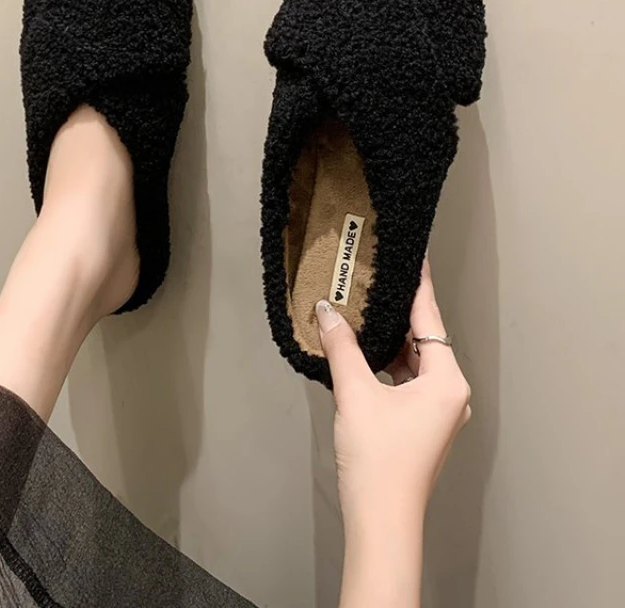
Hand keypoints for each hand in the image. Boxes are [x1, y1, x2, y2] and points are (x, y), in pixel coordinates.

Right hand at [318, 257, 470, 607]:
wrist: (381, 520)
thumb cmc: (378, 459)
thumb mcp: (355, 393)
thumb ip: (340, 347)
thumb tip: (326, 310)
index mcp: (447, 380)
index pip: (430, 319)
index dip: (418, 285)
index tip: (413, 256)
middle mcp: (450, 393)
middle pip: (423, 340)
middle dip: (397, 313)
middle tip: (376, 281)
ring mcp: (438, 412)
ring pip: (413, 363)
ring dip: (389, 342)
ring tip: (364, 312)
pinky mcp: (422, 425)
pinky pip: (407, 382)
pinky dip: (387, 366)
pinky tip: (363, 354)